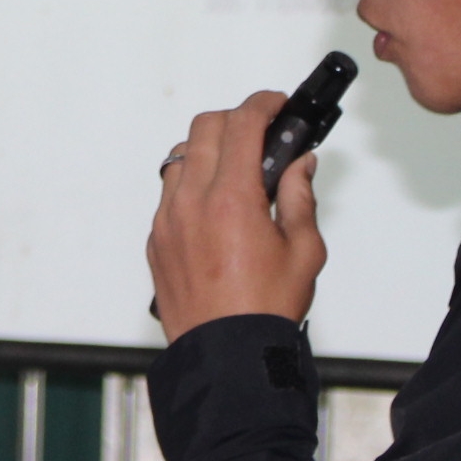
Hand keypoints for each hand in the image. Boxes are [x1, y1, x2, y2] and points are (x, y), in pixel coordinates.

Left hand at [147, 92, 324, 341]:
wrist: (226, 356)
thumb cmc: (265, 310)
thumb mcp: (304, 250)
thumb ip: (300, 197)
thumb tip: (299, 165)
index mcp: (232, 199)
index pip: (242, 124)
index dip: (264, 104)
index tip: (277, 105)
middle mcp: (191, 202)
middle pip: (204, 127)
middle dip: (235, 120)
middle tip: (262, 134)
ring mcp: (167, 220)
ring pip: (179, 157)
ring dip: (208, 151)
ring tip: (238, 171)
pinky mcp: (156, 240)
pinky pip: (168, 194)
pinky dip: (191, 185)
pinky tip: (216, 208)